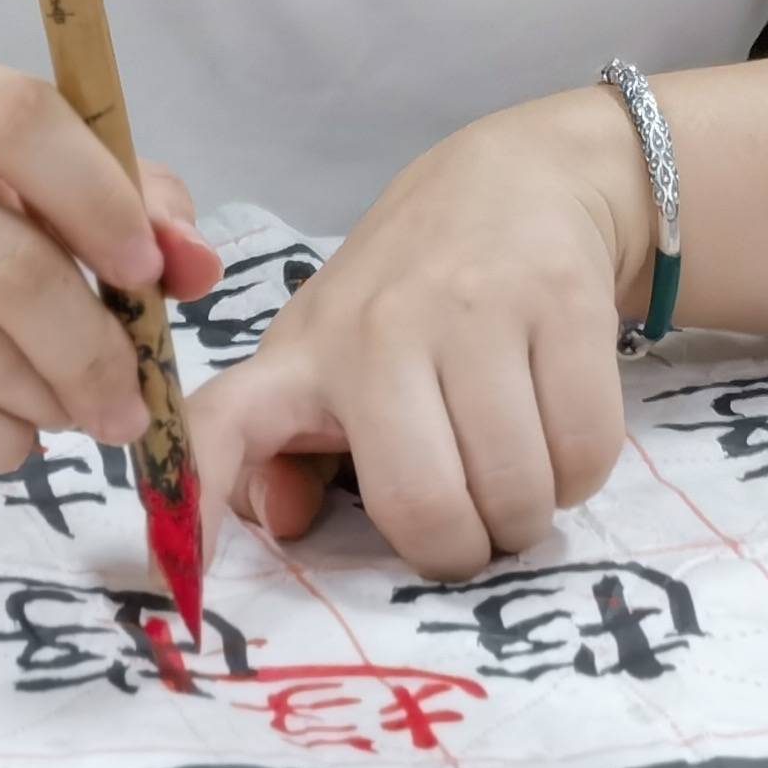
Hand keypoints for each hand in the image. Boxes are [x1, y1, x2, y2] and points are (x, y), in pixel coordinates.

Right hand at [0, 58, 218, 472]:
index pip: (13, 118)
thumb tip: (197, 263)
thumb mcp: (6, 171)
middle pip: (8, 267)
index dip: (100, 194)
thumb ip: (119, 195)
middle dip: (97, 344)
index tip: (149, 266)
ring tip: (71, 400)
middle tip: (133, 391)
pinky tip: (6, 421)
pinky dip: (7, 441)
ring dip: (55, 398)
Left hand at [186, 89, 654, 578]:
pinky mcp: (563, 300)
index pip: (224, 423)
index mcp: (304, 353)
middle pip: (425, 509)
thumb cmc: (410, 292)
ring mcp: (474, 308)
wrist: (518, 179)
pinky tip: (556, 426)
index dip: (199, 503)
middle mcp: (379, 328)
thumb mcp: (330, 353)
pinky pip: (585, 455)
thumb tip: (280, 521)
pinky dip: (579, 471)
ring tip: (514, 465)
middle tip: (470, 517)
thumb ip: (288, 449)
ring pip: (517, 494)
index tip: (182, 587)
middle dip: (460, 548)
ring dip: (527, 512)